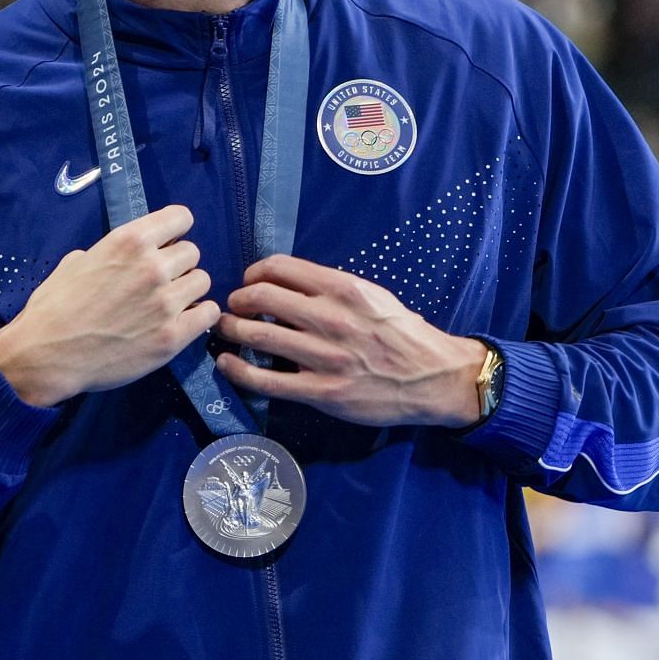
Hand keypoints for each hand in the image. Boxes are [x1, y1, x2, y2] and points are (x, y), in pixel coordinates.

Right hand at [0, 205, 219, 406]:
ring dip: (188, 290)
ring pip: (202, 281)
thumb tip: (128, 254)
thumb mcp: (77, 261)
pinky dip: (199, 315)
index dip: (175, 231)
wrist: (47, 355)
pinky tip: (183, 321)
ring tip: (169, 304)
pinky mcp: (173, 336)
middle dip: (178, 265)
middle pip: (192, 252)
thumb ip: (111, 252)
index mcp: (129, 241)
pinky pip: (208, 313)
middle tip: (160, 282)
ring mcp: (165, 302)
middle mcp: (152, 267)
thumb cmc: (54, 308)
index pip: (181, 217)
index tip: (167, 244)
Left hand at [213, 255, 486, 427]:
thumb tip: (289, 284)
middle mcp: (331, 319)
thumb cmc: (402, 334)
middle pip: (261, 297)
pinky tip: (227, 363)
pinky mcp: (321, 391)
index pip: (281, 267)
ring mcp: (324, 357)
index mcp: (344, 289)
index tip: (250, 282)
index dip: (255, 272)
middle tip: (234, 306)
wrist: (432, 378)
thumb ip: (332, 289)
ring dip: (231, 329)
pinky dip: (237, 369)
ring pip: (258, 336)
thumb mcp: (373, 297)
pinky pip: (266, 380)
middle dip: (238, 299)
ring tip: (226, 329)